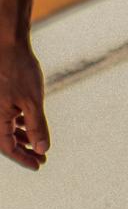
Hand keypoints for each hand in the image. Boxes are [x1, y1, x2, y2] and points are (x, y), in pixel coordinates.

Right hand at [1, 33, 48, 168]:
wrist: (7, 42)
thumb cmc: (19, 69)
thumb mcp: (33, 101)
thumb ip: (37, 127)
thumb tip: (42, 149)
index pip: (7, 147)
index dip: (23, 158)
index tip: (39, 165)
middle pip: (6, 139)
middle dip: (24, 150)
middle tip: (41, 159)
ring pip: (6, 127)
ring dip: (22, 136)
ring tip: (37, 144)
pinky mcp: (0, 94)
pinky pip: (6, 114)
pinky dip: (18, 122)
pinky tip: (29, 122)